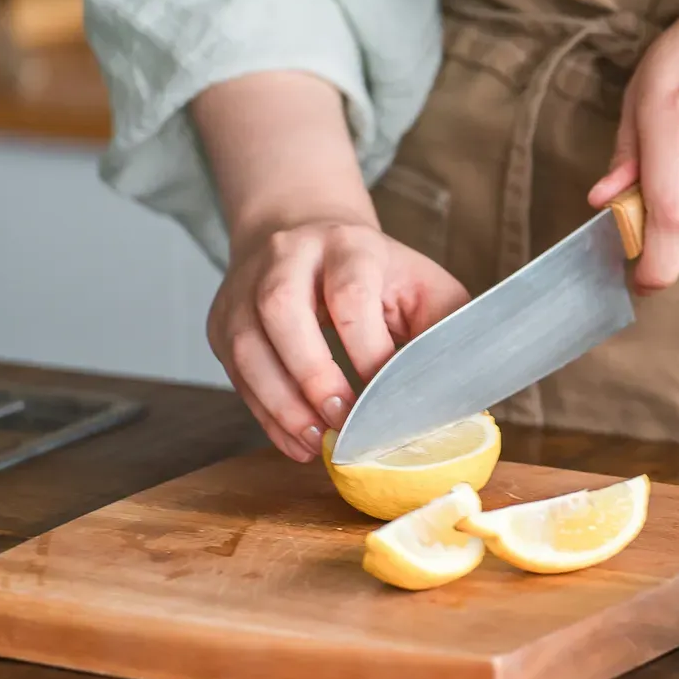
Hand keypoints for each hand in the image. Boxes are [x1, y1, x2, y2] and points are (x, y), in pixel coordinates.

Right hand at [209, 218, 468, 461]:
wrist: (303, 235)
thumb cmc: (377, 273)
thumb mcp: (422, 285)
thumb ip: (443, 327)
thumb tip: (455, 388)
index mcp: (347, 244)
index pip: (349, 294)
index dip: (367, 349)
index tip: (387, 395)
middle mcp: (286, 258)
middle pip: (282, 311)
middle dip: (314, 374)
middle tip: (344, 421)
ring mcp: (244, 289)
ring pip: (248, 348)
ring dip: (283, 404)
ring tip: (318, 443)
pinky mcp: (223, 323)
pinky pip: (237, 375)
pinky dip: (267, 415)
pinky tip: (297, 441)